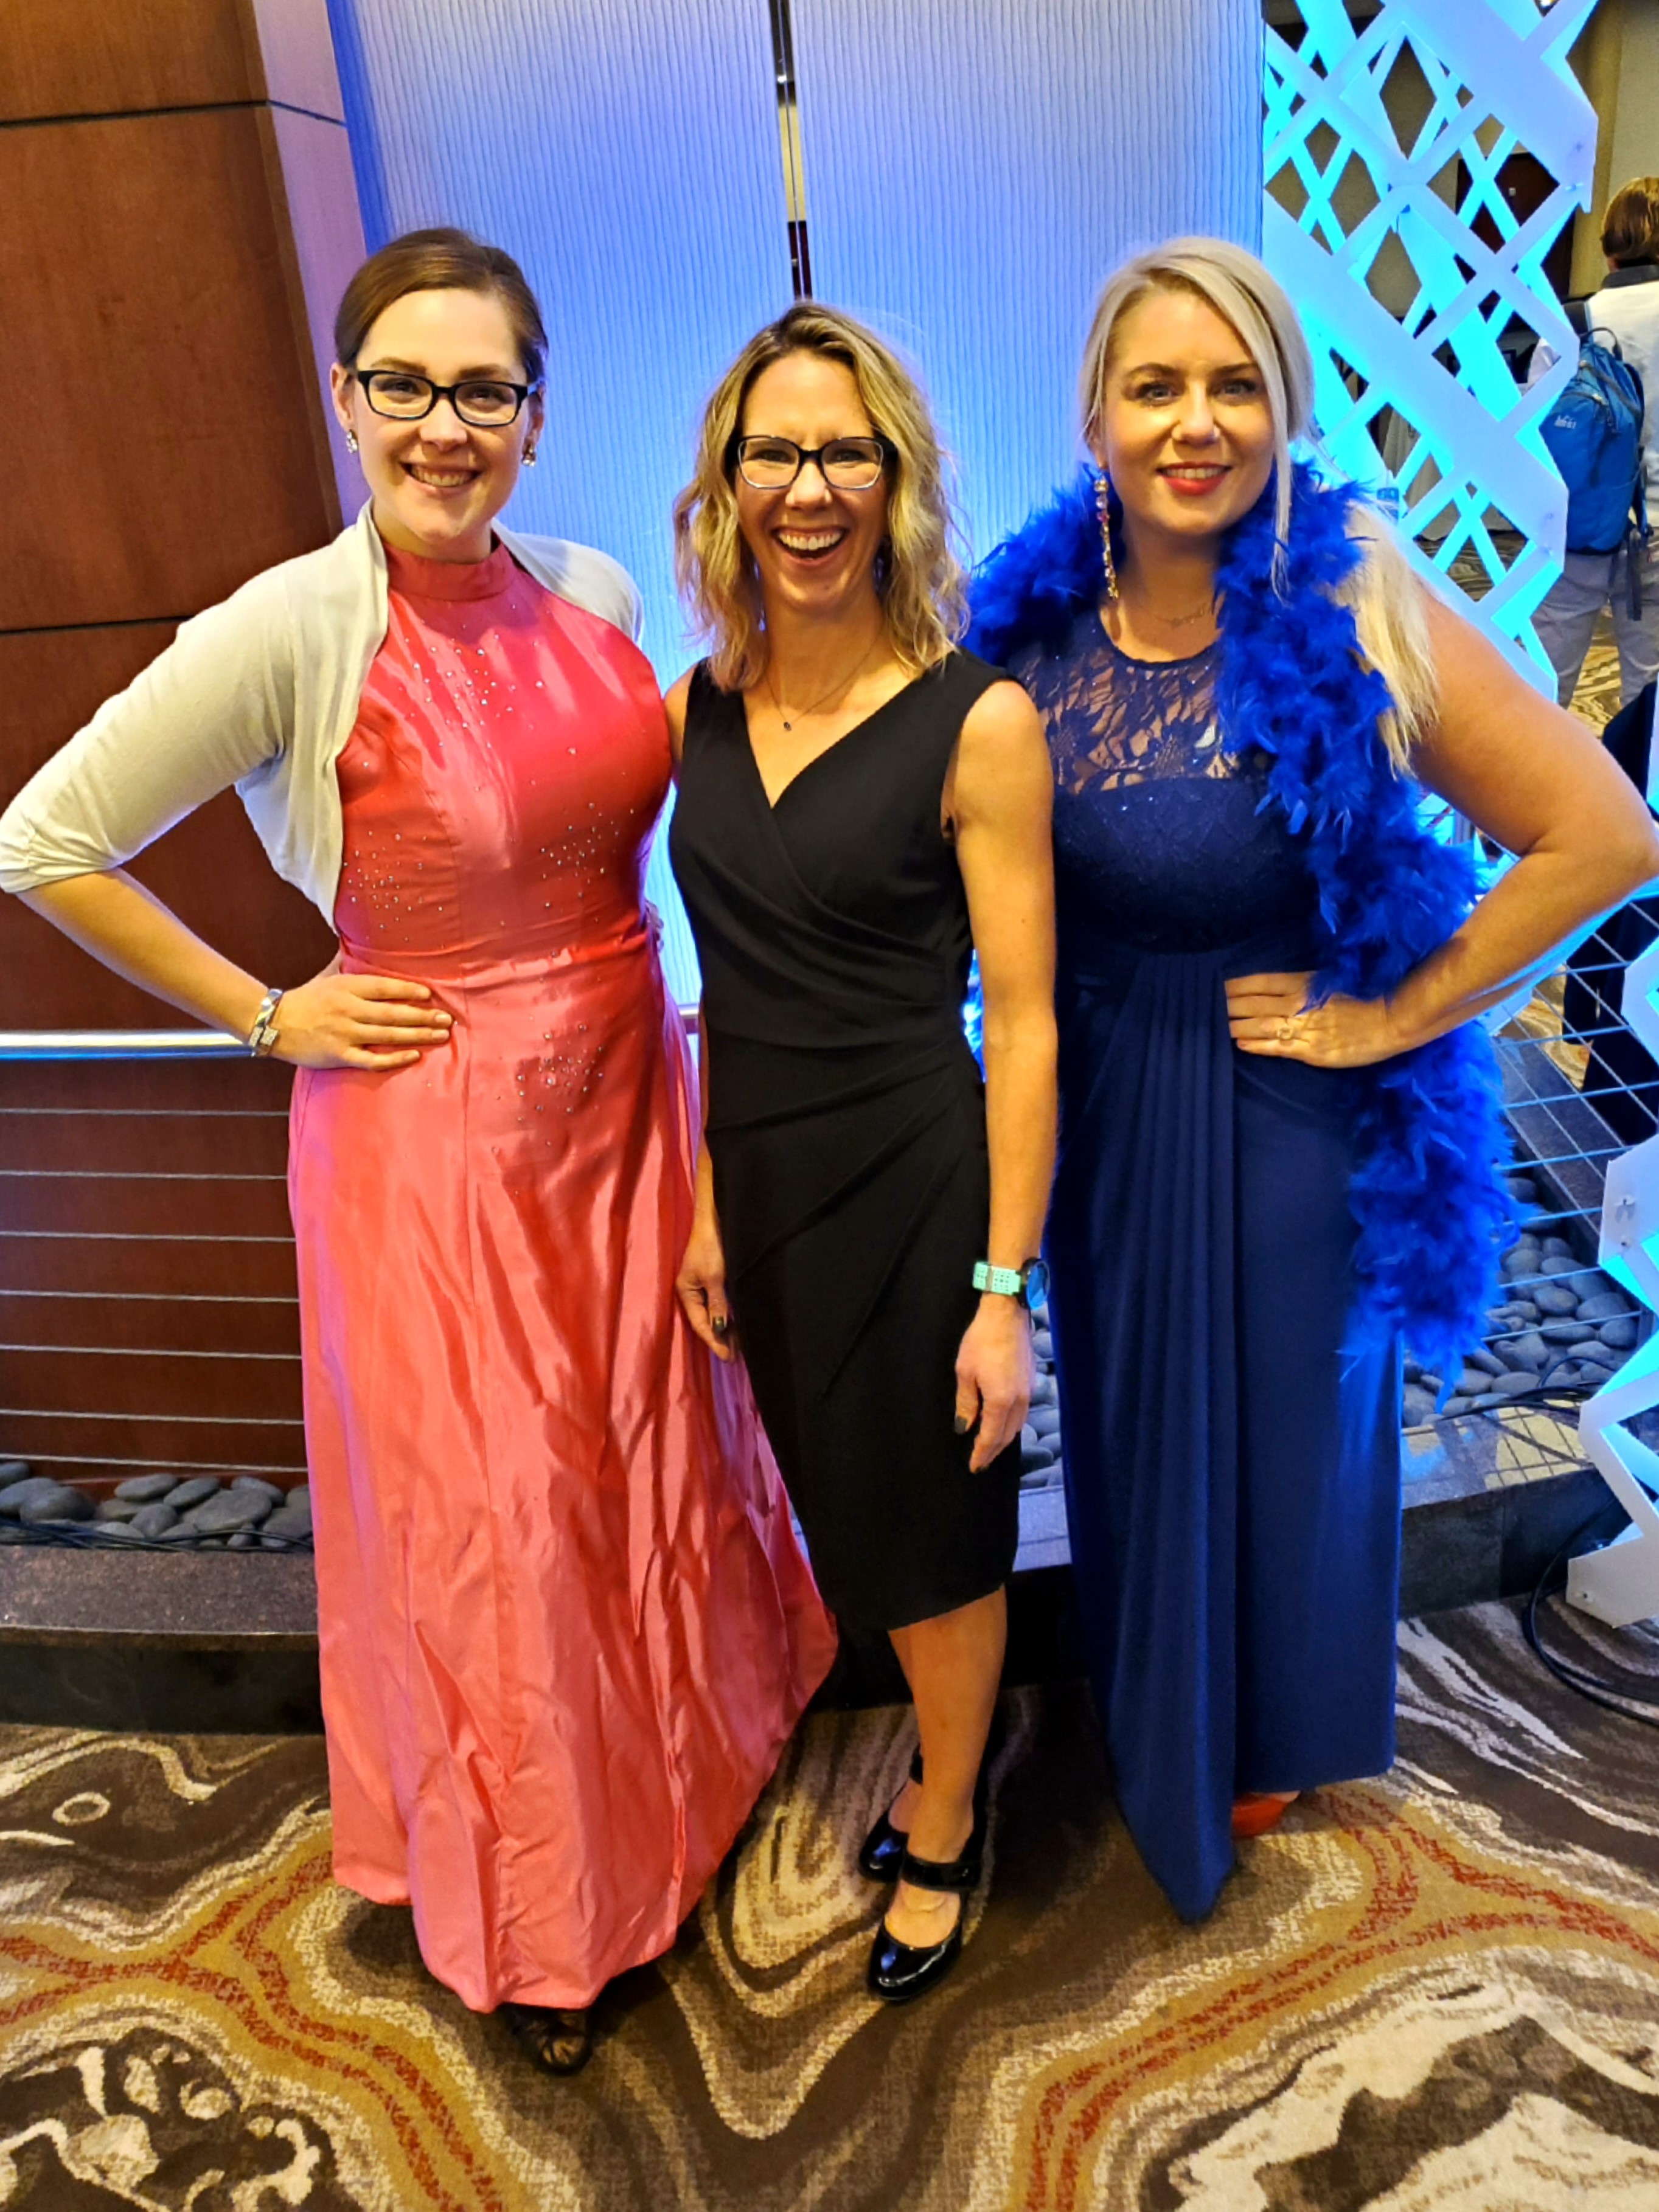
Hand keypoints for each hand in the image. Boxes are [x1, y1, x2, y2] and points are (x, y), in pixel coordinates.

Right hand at [269, 966, 453, 1069]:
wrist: (272, 1023)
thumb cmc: (305, 999)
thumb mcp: (327, 975)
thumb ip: (347, 962)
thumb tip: (359, 940)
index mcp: (346, 987)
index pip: (384, 988)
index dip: (408, 991)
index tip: (429, 995)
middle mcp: (348, 1009)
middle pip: (392, 1012)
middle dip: (423, 1016)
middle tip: (446, 1019)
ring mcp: (344, 1033)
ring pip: (388, 1034)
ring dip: (417, 1035)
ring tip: (440, 1035)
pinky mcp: (339, 1055)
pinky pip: (372, 1059)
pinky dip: (394, 1058)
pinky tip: (413, 1055)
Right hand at [676, 1205, 733, 1360]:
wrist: (715, 1220)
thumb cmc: (711, 1247)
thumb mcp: (714, 1278)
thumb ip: (717, 1304)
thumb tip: (720, 1329)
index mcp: (686, 1292)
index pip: (700, 1324)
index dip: (714, 1341)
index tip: (728, 1356)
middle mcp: (692, 1291)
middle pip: (705, 1321)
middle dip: (720, 1338)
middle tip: (736, 1355)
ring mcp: (702, 1285)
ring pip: (713, 1313)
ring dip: (725, 1328)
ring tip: (739, 1344)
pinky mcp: (713, 1278)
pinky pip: (719, 1303)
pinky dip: (727, 1315)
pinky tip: (736, 1323)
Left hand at [954, 1296, 1032, 1471]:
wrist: (1007, 1314)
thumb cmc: (982, 1340)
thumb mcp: (965, 1372)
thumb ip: (966, 1403)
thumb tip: (964, 1427)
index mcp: (1001, 1401)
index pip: (991, 1437)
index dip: (982, 1453)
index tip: (974, 1466)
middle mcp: (1019, 1401)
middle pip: (1007, 1435)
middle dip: (993, 1451)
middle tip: (981, 1462)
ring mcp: (1028, 1391)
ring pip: (1017, 1425)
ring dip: (1003, 1438)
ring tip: (990, 1447)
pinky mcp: (1030, 1381)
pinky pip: (1022, 1412)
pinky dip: (1011, 1424)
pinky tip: (1003, 1423)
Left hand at [1225, 971, 1405, 1068]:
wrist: (1393, 1019)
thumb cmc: (1368, 996)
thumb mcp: (1334, 980)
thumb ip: (1307, 983)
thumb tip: (1285, 985)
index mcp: (1304, 983)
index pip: (1261, 982)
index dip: (1237, 985)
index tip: (1218, 986)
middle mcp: (1298, 1004)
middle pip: (1254, 1003)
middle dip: (1229, 1006)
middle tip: (1207, 1007)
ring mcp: (1303, 1028)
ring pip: (1260, 1025)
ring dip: (1236, 1025)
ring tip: (1217, 1026)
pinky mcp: (1311, 1051)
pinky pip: (1277, 1047)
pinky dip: (1256, 1045)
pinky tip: (1240, 1043)